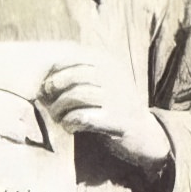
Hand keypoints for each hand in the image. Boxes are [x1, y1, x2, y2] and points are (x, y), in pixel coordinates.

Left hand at [39, 55, 171, 173]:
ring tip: (58, 118)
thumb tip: (45, 80)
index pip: (75, 56)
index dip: (56, 71)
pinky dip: (70, 123)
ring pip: (76, 96)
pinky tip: (70, 128)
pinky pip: (82, 117)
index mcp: (109, 64)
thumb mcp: (102, 85)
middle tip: (50, 104)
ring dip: (60, 109)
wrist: (146, 134)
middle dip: (55, 89)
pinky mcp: (117, 120)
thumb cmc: (114, 109)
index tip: (47, 87)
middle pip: (74, 75)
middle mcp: (114, 77)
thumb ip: (79, 77)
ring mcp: (117, 98)